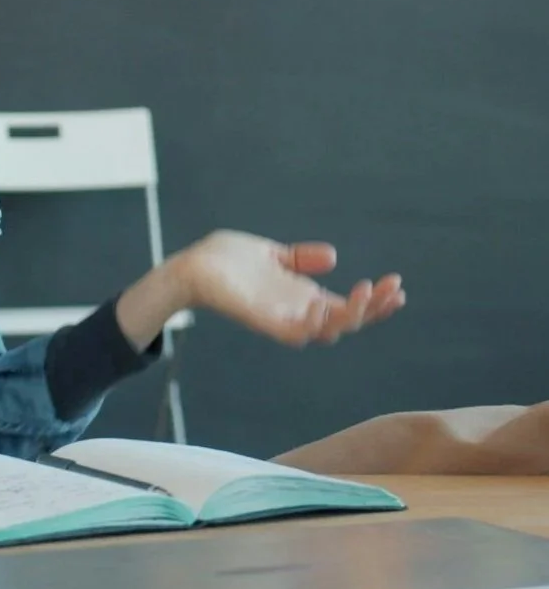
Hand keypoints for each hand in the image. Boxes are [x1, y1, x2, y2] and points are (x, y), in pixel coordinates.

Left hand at [176, 230, 404, 347]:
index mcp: (304, 298)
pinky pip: (296, 333)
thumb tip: (334, 257)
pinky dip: (314, 323)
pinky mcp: (264, 322)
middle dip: (374, 309)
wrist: (192, 265)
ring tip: (368, 291)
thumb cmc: (228, 260)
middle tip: (394, 290)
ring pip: (328, 330)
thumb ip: (301, 258)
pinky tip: (326, 304)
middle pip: (348, 321)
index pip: (348, 306)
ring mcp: (283, 320)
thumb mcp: (274, 255)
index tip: (397, 284)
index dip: (374, 301)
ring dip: (352, 314)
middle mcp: (298, 313)